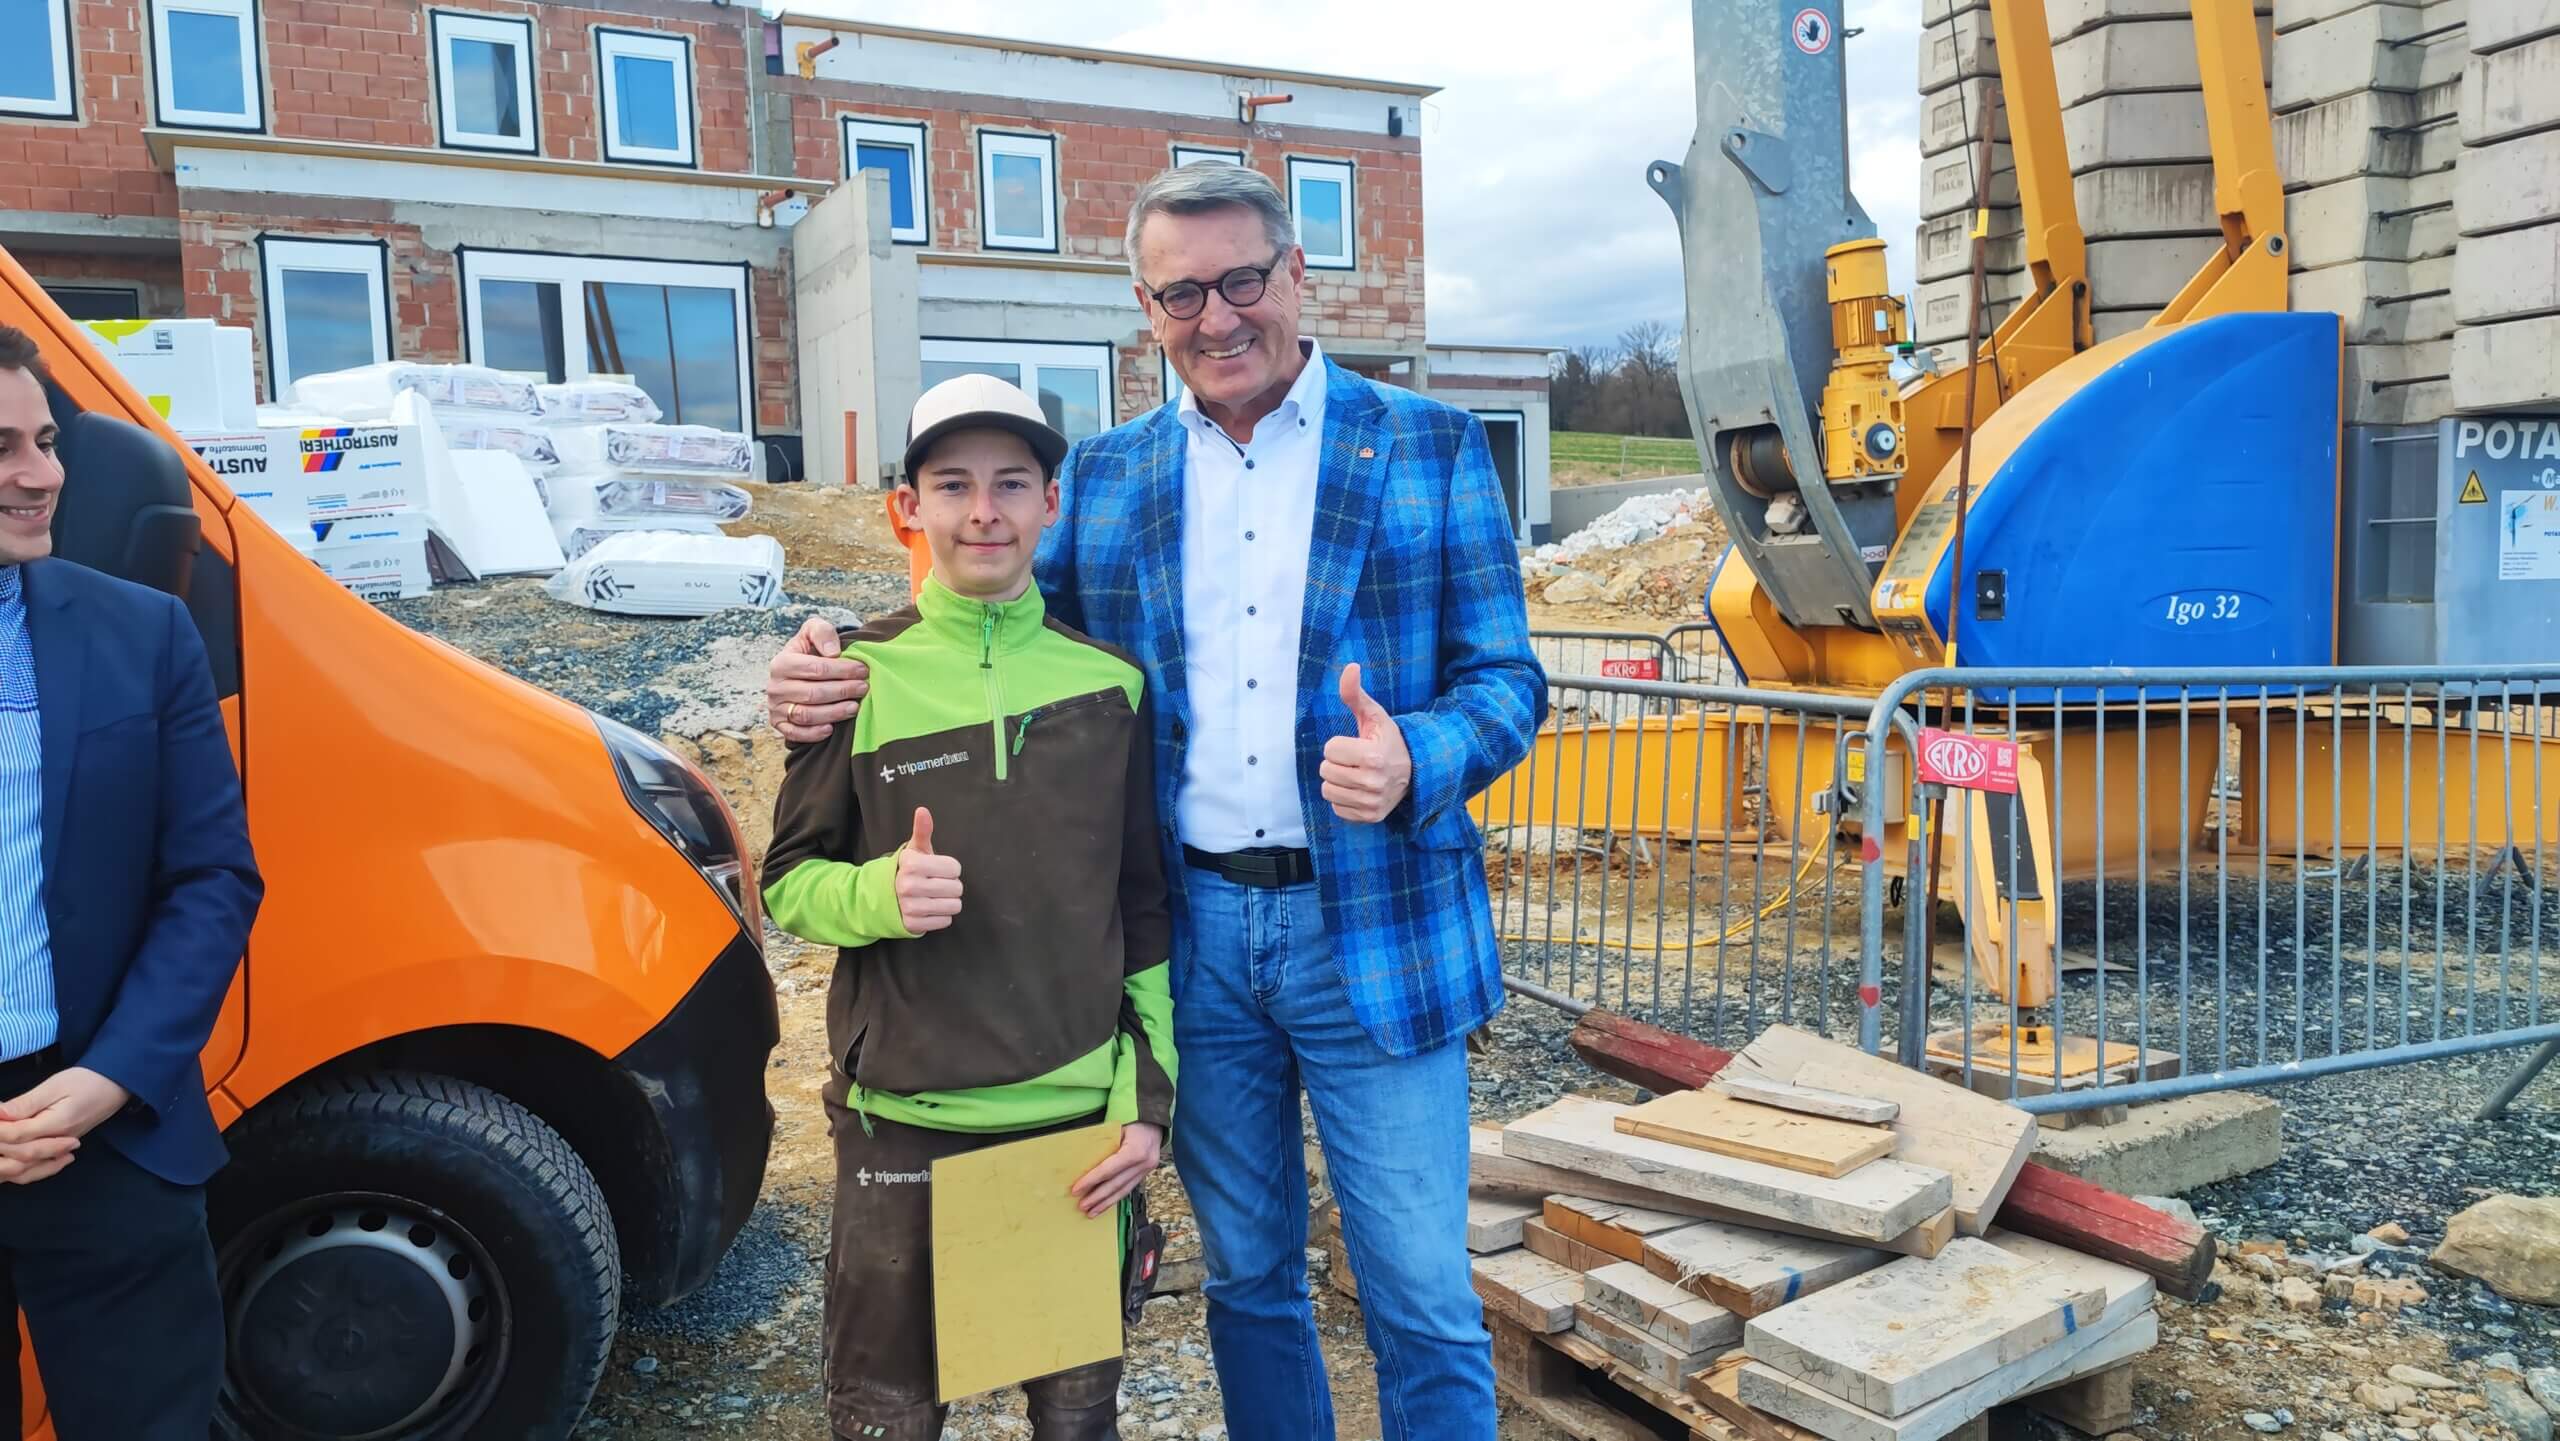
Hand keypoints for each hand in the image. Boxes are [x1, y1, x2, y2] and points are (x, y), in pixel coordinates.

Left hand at [0, 1066, 129, 1182]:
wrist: (117, 1086)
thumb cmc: (87, 1080)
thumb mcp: (55, 1085)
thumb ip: (26, 1103)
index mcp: (57, 1125)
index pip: (17, 1135)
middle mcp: (59, 1143)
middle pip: (18, 1156)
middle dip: (0, 1145)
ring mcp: (60, 1149)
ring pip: (26, 1170)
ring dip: (7, 1162)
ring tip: (1, 1146)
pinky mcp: (61, 1150)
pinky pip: (37, 1169)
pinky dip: (21, 1169)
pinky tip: (13, 1160)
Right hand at [769, 614, 868, 742]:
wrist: (800, 669)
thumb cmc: (810, 650)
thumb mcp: (814, 631)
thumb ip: (822, 632)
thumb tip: (833, 653)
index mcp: (782, 663)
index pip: (815, 668)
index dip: (842, 670)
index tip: (863, 670)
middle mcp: (775, 686)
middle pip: (813, 693)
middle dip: (842, 691)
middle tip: (863, 688)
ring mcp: (776, 707)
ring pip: (806, 715)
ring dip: (833, 713)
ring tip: (854, 707)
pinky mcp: (779, 724)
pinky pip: (795, 734)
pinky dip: (813, 734)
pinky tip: (831, 729)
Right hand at [894, 808, 963, 933]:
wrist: (884, 897)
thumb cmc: (907, 870)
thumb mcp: (915, 850)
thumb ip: (922, 830)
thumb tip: (923, 810)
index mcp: (912, 864)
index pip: (955, 868)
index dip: (950, 868)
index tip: (936, 869)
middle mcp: (908, 885)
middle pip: (957, 888)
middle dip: (950, 885)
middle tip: (936, 884)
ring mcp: (910, 907)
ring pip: (954, 906)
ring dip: (948, 902)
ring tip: (935, 897)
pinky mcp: (913, 924)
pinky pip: (945, 921)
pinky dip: (941, 916)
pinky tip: (929, 909)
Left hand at [1068, 1122, 1163, 1217]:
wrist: (1154, 1119)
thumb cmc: (1132, 1119)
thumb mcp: (1116, 1127)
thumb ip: (1103, 1144)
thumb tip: (1082, 1161)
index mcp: (1136, 1150)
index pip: (1109, 1170)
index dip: (1091, 1181)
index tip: (1077, 1190)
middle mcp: (1144, 1162)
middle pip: (1116, 1184)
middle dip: (1097, 1197)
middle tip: (1082, 1206)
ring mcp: (1147, 1169)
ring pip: (1124, 1190)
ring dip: (1106, 1202)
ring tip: (1091, 1212)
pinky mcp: (1147, 1172)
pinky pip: (1129, 1187)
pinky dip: (1116, 1196)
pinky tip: (1106, 1203)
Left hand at [1319, 663, 1412, 823]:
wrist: (1415, 772)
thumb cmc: (1388, 740)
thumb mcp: (1374, 716)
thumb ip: (1355, 693)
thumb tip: (1350, 666)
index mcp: (1372, 756)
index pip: (1329, 749)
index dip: (1339, 744)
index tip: (1357, 745)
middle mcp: (1373, 782)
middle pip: (1325, 770)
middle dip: (1337, 762)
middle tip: (1356, 760)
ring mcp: (1372, 802)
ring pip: (1328, 790)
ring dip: (1338, 781)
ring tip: (1356, 774)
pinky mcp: (1370, 816)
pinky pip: (1337, 808)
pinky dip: (1344, 799)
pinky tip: (1359, 790)